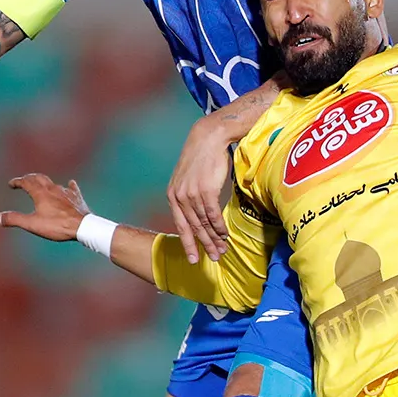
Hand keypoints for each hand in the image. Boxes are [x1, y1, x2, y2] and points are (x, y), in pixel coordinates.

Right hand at [0, 173, 90, 241]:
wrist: (82, 226)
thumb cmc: (57, 225)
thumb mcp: (32, 224)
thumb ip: (14, 219)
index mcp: (41, 193)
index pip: (26, 182)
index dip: (17, 182)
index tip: (11, 184)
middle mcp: (53, 189)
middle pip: (39, 178)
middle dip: (30, 178)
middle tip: (24, 180)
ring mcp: (66, 192)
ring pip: (54, 183)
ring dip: (45, 183)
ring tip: (42, 185)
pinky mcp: (76, 197)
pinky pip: (72, 188)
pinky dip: (68, 185)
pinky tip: (70, 184)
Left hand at [168, 114, 234, 262]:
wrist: (208, 138)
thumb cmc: (202, 158)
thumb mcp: (189, 178)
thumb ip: (189, 196)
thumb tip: (199, 213)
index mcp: (173, 195)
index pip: (180, 225)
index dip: (187, 243)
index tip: (193, 258)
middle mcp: (180, 197)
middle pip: (193, 228)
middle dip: (204, 245)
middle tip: (214, 258)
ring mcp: (192, 194)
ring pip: (204, 223)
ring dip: (214, 239)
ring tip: (222, 249)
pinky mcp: (206, 190)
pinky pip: (213, 215)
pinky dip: (219, 227)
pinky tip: (225, 235)